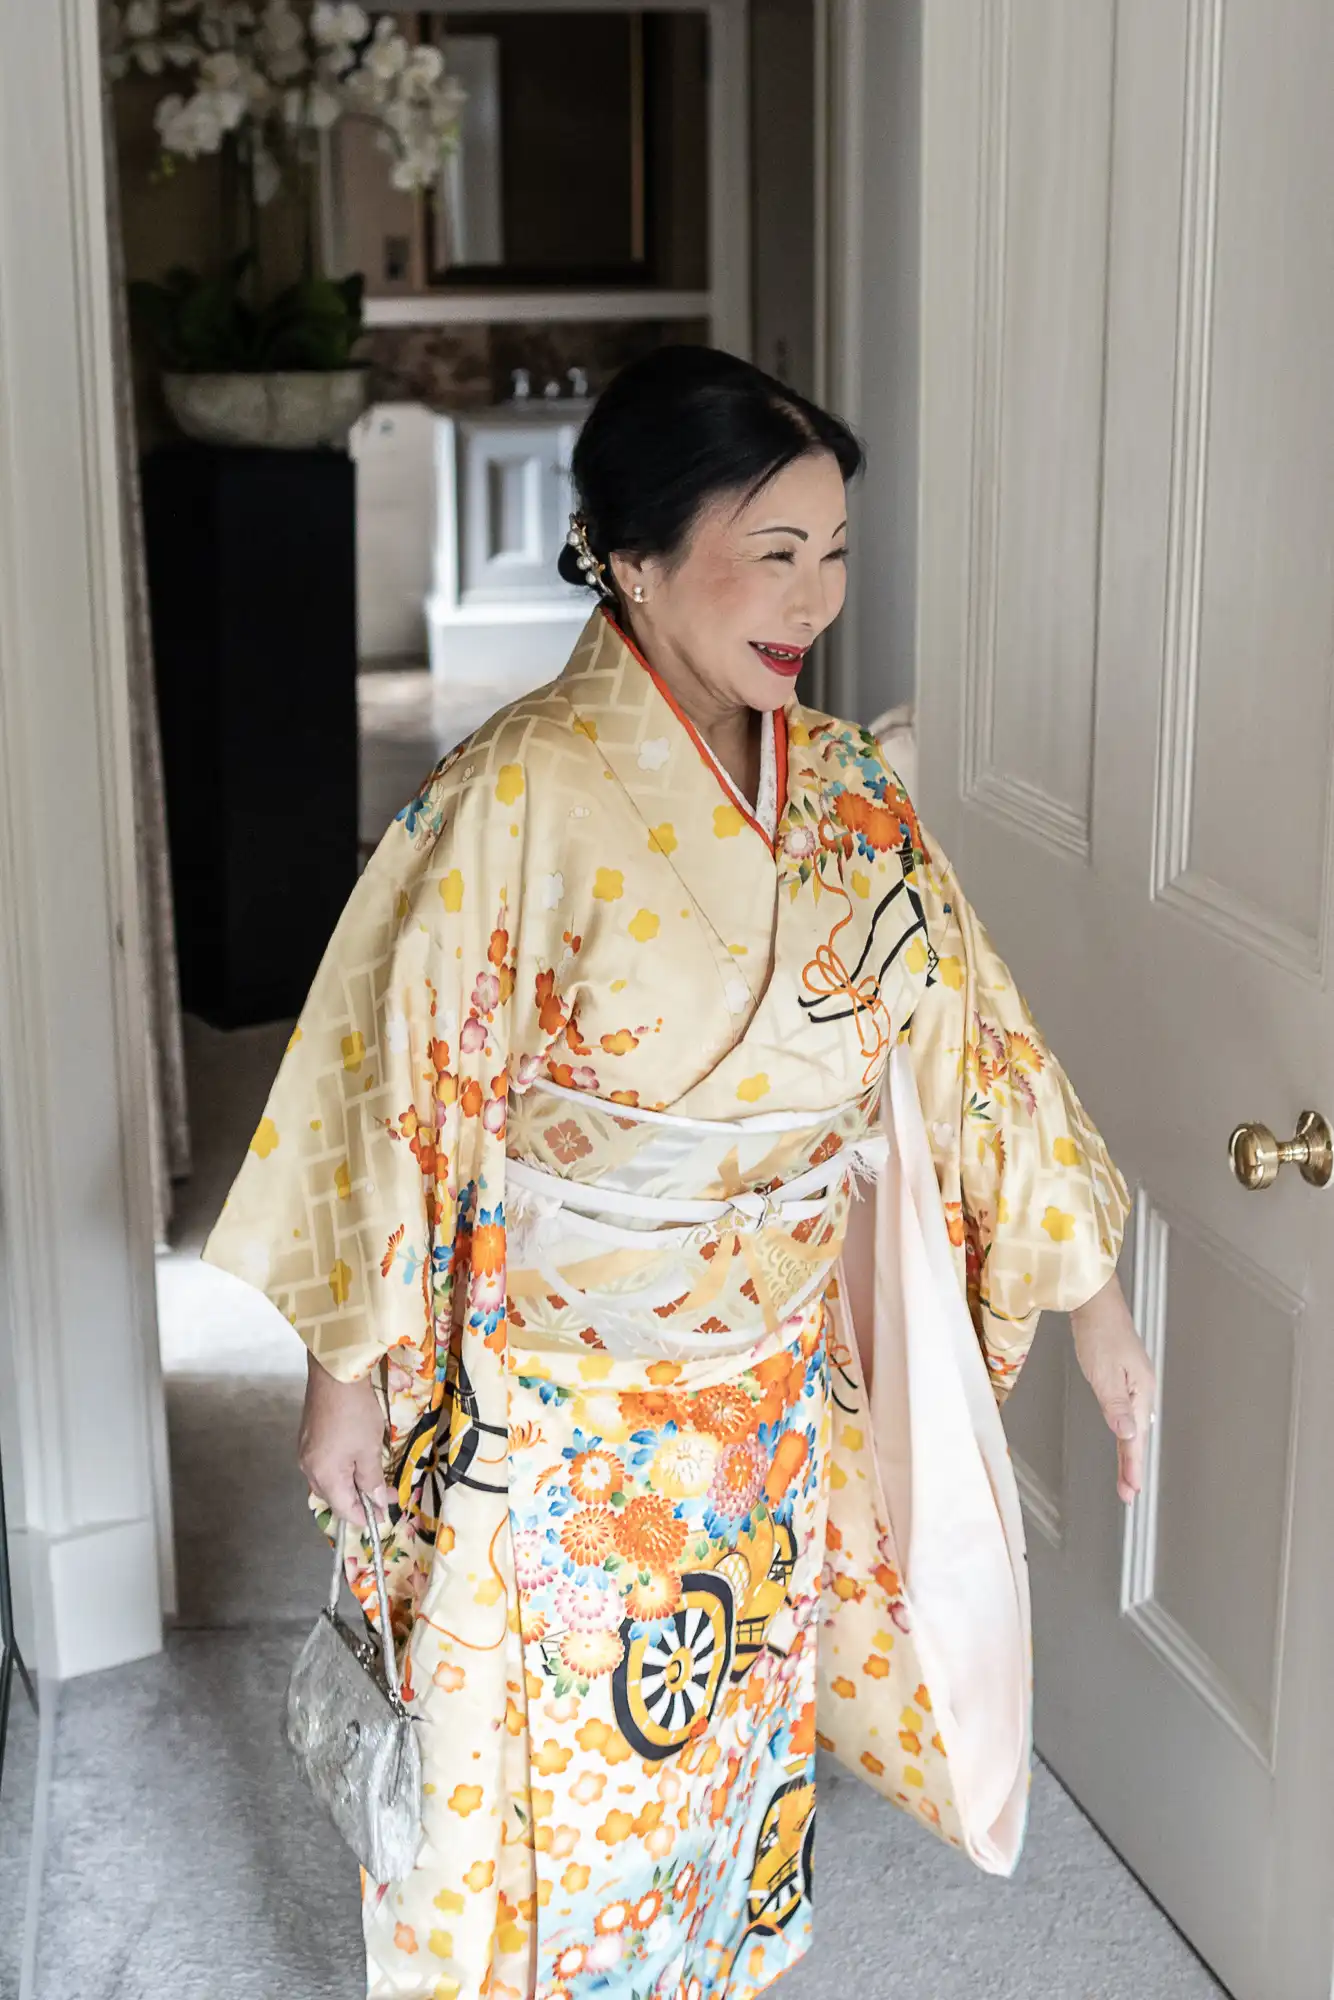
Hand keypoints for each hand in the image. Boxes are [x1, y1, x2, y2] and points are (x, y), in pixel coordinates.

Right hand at [298, 1352, 396, 1528]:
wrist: (334, 1373)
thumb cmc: (355, 1413)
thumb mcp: (370, 1449)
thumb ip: (372, 1479)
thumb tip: (377, 1502)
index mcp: (324, 1476)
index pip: (344, 1509)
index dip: (366, 1517)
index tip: (386, 1514)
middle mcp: (308, 1469)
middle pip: (334, 1497)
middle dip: (359, 1500)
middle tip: (385, 1495)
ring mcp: (304, 1452)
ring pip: (328, 1481)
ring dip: (350, 1484)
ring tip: (373, 1479)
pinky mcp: (307, 1438)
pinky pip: (324, 1465)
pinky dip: (341, 1469)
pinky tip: (355, 1461)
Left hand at [1070, 1273, 1156, 1504]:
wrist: (1094, 1299)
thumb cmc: (1098, 1330)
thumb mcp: (1104, 1372)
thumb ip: (1115, 1405)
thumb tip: (1128, 1435)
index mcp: (1141, 1390)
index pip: (1136, 1437)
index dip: (1132, 1466)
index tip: (1131, 1491)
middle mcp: (1143, 1389)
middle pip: (1138, 1435)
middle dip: (1132, 1465)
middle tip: (1129, 1493)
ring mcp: (1135, 1382)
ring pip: (1134, 1424)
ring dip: (1129, 1451)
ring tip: (1127, 1476)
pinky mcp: (1124, 1375)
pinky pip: (1127, 1411)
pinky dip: (1125, 1430)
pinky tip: (1124, 1436)